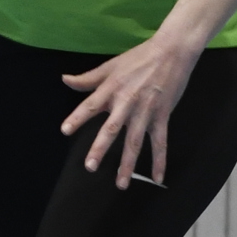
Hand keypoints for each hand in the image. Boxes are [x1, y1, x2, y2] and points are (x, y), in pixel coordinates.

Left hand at [58, 33, 202, 189]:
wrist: (171, 52)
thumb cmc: (139, 58)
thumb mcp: (111, 65)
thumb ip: (88, 78)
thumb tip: (64, 80)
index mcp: (112, 89)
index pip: (90, 105)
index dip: (77, 118)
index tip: (65, 131)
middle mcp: (127, 102)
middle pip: (112, 128)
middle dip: (101, 148)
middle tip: (91, 166)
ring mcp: (146, 111)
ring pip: (135, 141)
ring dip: (128, 163)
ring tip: (120, 184)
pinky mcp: (162, 116)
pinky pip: (160, 142)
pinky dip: (159, 161)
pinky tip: (157, 178)